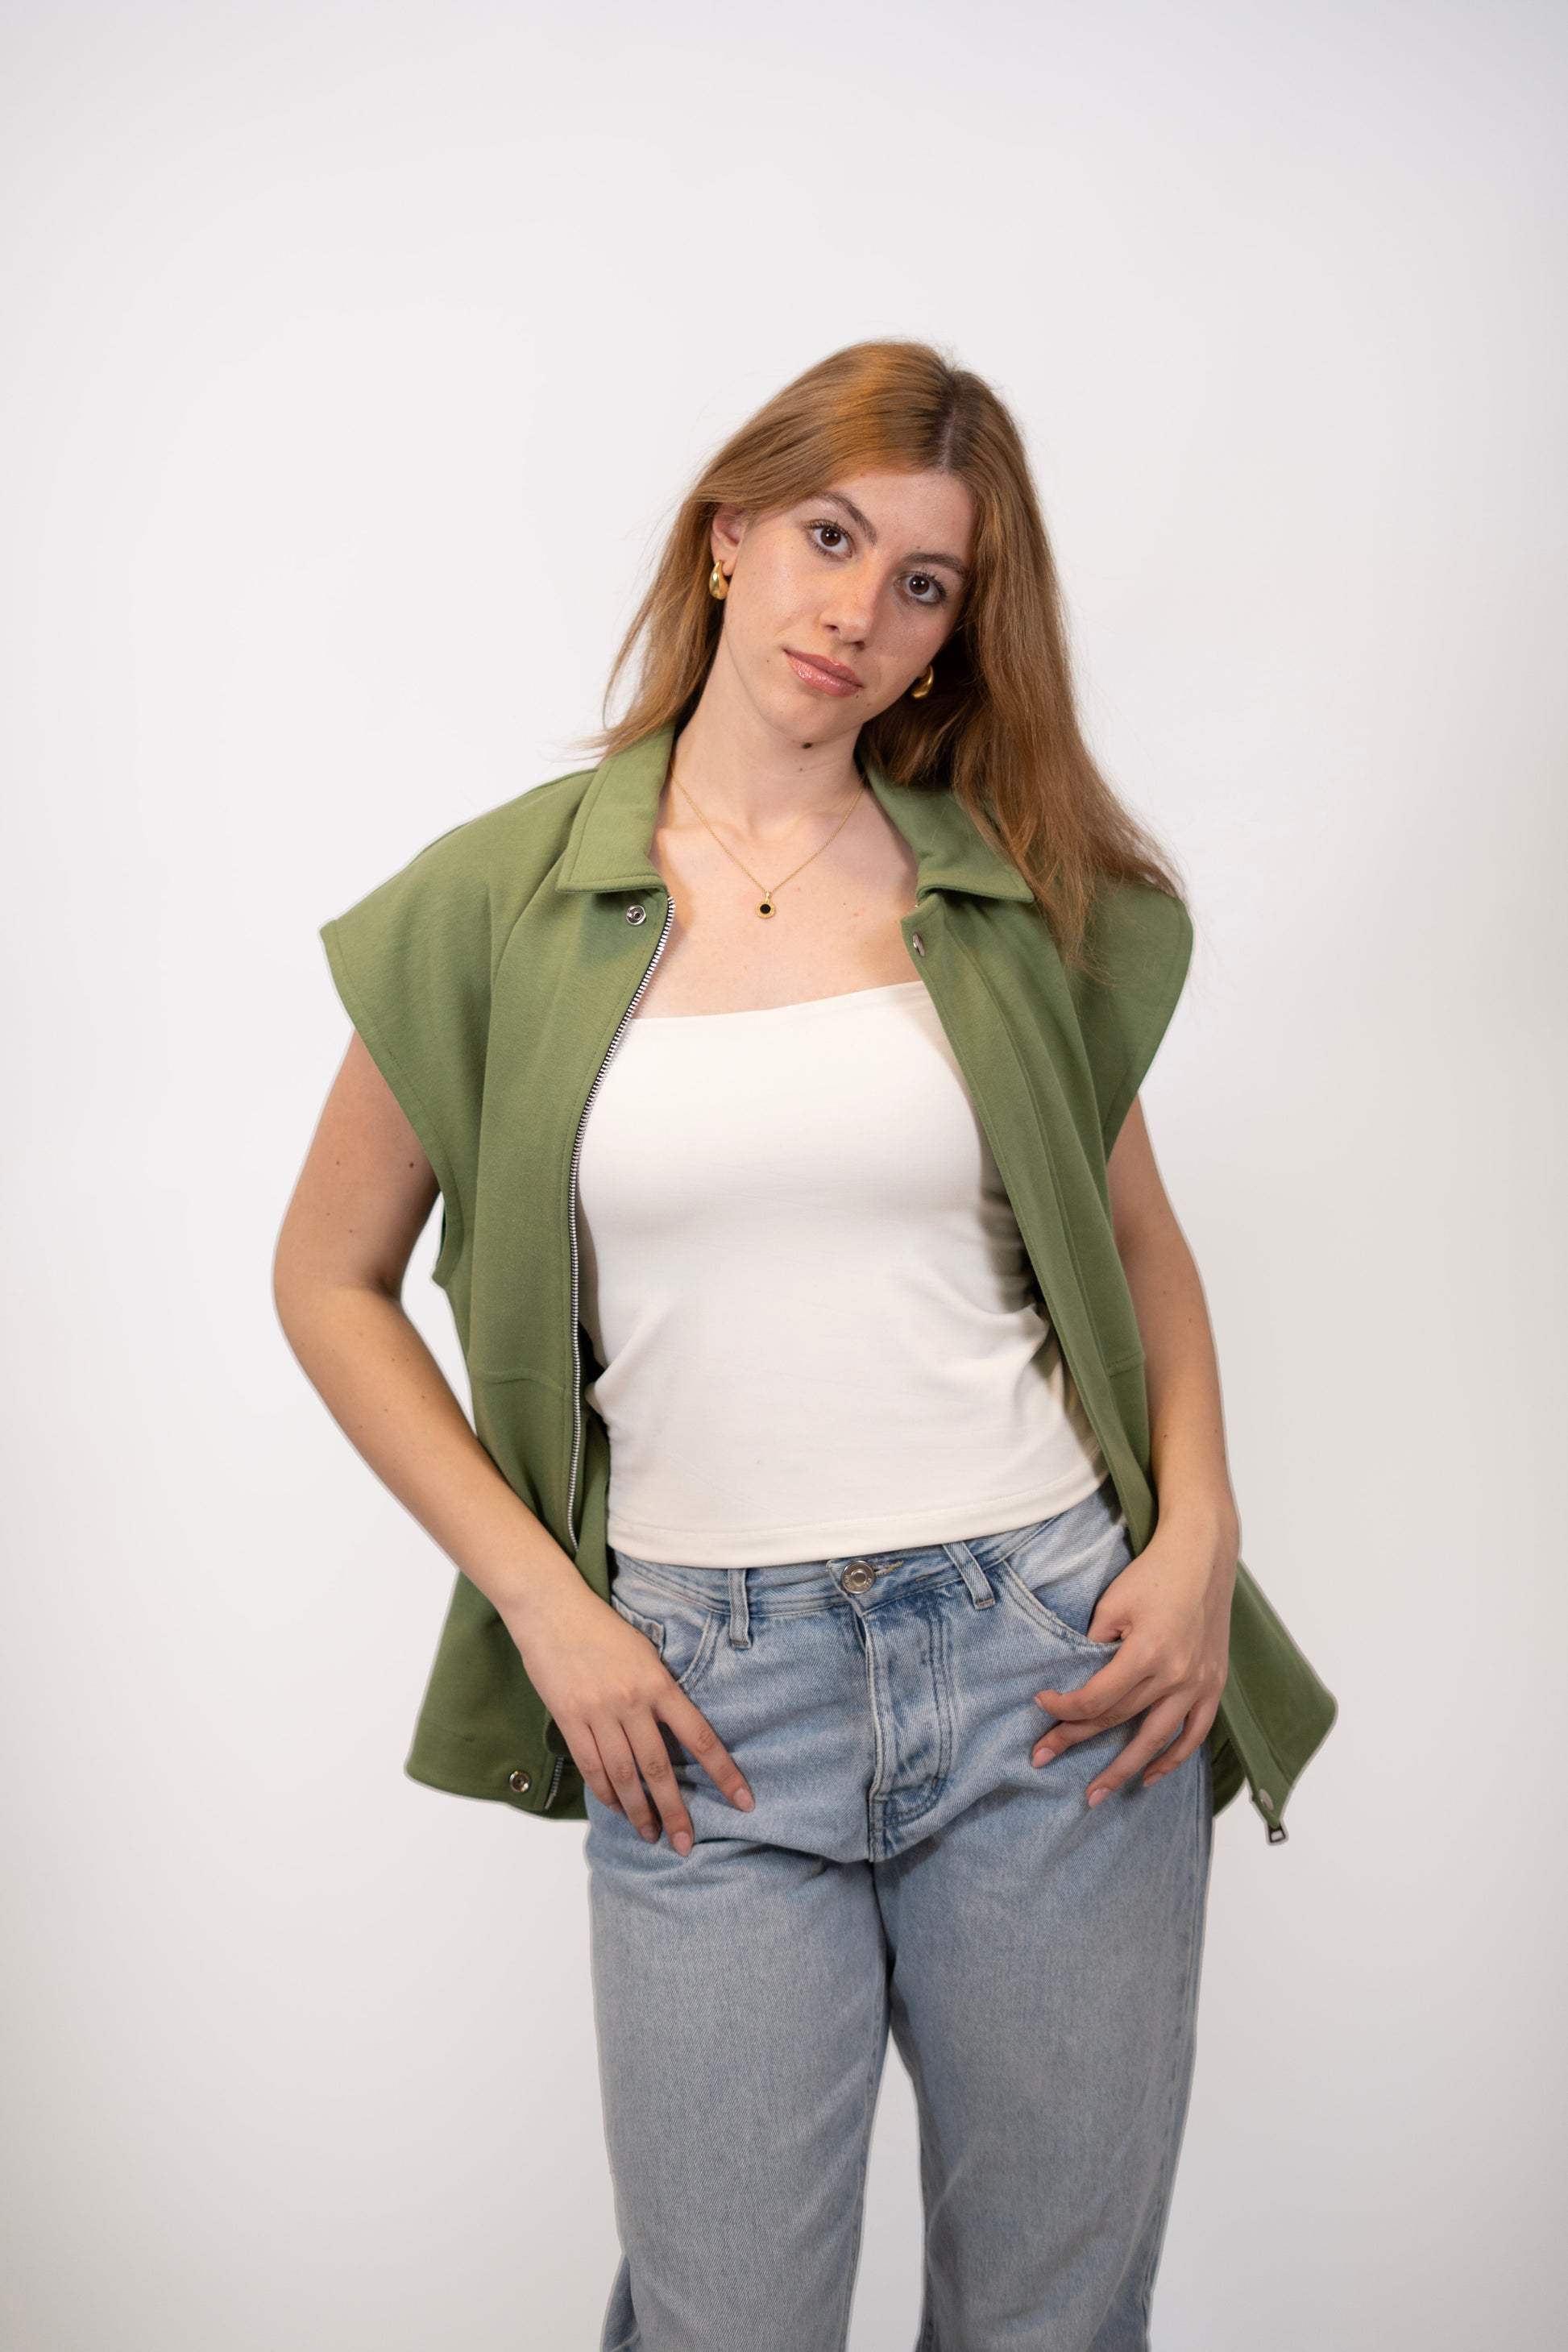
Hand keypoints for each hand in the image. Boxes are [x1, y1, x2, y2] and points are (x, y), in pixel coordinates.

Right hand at [503, 1570, 752, 1852]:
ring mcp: (599, 1711)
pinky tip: (615, 1807)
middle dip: (675, 1810)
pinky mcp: (569, 1717)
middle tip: (685, 1843)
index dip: (723, 1772)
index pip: (700, 1736)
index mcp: (659, 1683)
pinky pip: (591, 1765)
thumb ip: (660, 1690)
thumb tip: (673, 1731)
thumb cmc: (601, 1627)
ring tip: (650, 1834)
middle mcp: (632, 1701)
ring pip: (624, 1774)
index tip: (743, 1801)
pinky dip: (605, 1791)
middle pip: (659, 1768)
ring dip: (638, 1810)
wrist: (552, 1608)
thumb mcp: (645, 1651)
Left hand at [1031, 1512, 1235, 1806]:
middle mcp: (1177, 1675)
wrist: (1203, 1555)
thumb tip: (1073, 1681)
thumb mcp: (1112, 1602)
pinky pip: (1194, 1733)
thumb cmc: (1154, 1573)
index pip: (1096, 1698)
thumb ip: (1093, 1645)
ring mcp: (1199, 1683)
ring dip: (1124, 1769)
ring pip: (1156, 1739)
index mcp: (1149, 1652)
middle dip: (1075, 1740)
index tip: (1040, 1704)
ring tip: (1095, 1794)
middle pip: (1118, 1720)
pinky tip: (1149, 1775)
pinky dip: (1173, 1758)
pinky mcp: (1213, 1684)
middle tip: (1041, 1759)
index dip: (1063, 1708)